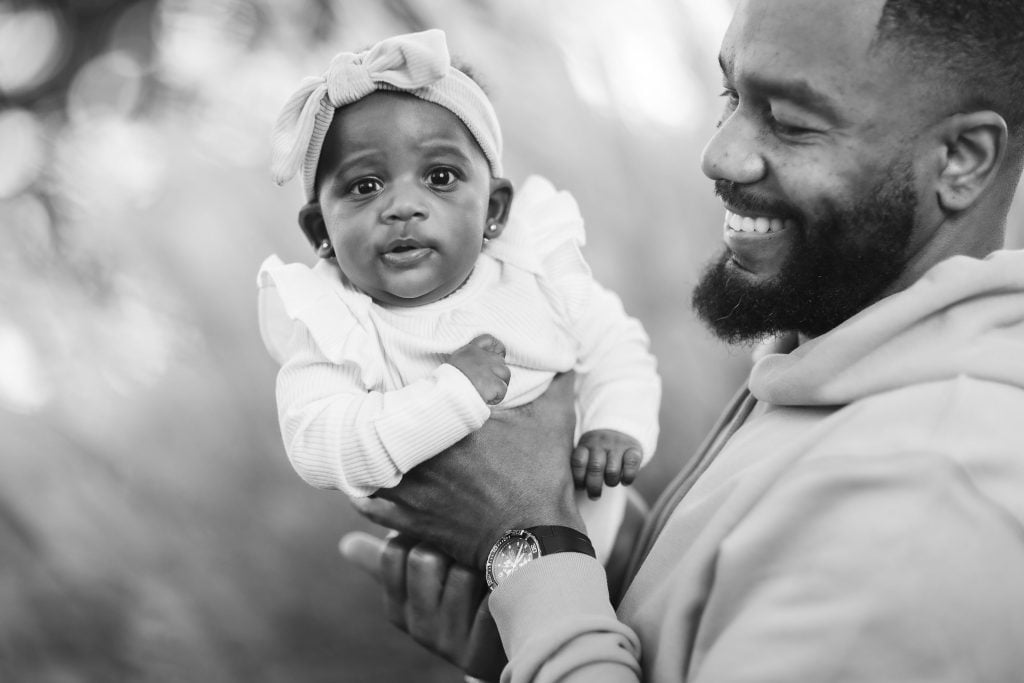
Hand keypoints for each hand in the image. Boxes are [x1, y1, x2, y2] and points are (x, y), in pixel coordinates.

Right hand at [340, 531, 506, 680]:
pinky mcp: (480, 649)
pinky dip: (501, 586)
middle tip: (469, 546)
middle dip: (450, 545)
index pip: (393, 551)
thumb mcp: (421, 581)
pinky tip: (506, 584)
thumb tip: (345, 543)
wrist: (500, 646)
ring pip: (462, 573)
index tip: (440, 532)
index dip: (419, 532)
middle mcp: (417, 627)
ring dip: (481, 562)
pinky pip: (489, 600)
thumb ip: (388, 559)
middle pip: (424, 557)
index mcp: (397, 607)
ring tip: (493, 563)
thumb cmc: (460, 601)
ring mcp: (447, 641)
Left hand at [353, 372, 582, 568]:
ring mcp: (413, 487)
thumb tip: (566, 359)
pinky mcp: (410, 518)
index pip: (429, 382)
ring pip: (371, 459)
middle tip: (385, 400)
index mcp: (456, 423)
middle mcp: (426, 452)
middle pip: (385, 416)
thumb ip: (556, 385)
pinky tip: (366, 483)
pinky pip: (369, 505)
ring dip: (373, 450)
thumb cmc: (543, 480)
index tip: (431, 373)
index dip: (429, 374)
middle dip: (385, 406)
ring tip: (374, 439)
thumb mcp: (554, 424)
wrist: (535, 542)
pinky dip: (365, 494)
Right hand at [447, 334, 510, 404]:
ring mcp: (489, 369)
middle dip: (496, 373)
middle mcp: (481, 357)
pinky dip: (497, 396)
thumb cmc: (449, 383)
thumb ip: (470, 358)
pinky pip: (503, 389)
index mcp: (470, 351)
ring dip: (498, 385)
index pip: (488, 340)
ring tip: (485, 392)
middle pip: (500, 361)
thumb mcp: (455, 363)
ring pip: (505, 374)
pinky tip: (486, 398)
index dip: (496, 348)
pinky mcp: (494, 383)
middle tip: (484, 384)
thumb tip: (488, 359)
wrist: (446, 395)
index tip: (498, 357)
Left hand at [572, 429, 642, 498]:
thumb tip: (569, 492)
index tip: (581, 487)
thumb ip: (579, 468)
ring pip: (612, 471)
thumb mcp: (585, 452)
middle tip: (594, 495)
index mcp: (586, 444)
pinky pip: (631, 466)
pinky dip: (627, 478)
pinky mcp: (634, 449)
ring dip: (611, 482)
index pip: (578, 462)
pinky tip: (624, 481)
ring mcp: (618, 445)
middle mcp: (601, 443)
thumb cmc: (598, 450)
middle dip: (594, 487)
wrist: (621, 429)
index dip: (578, 479)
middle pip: (595, 468)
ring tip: (610, 482)